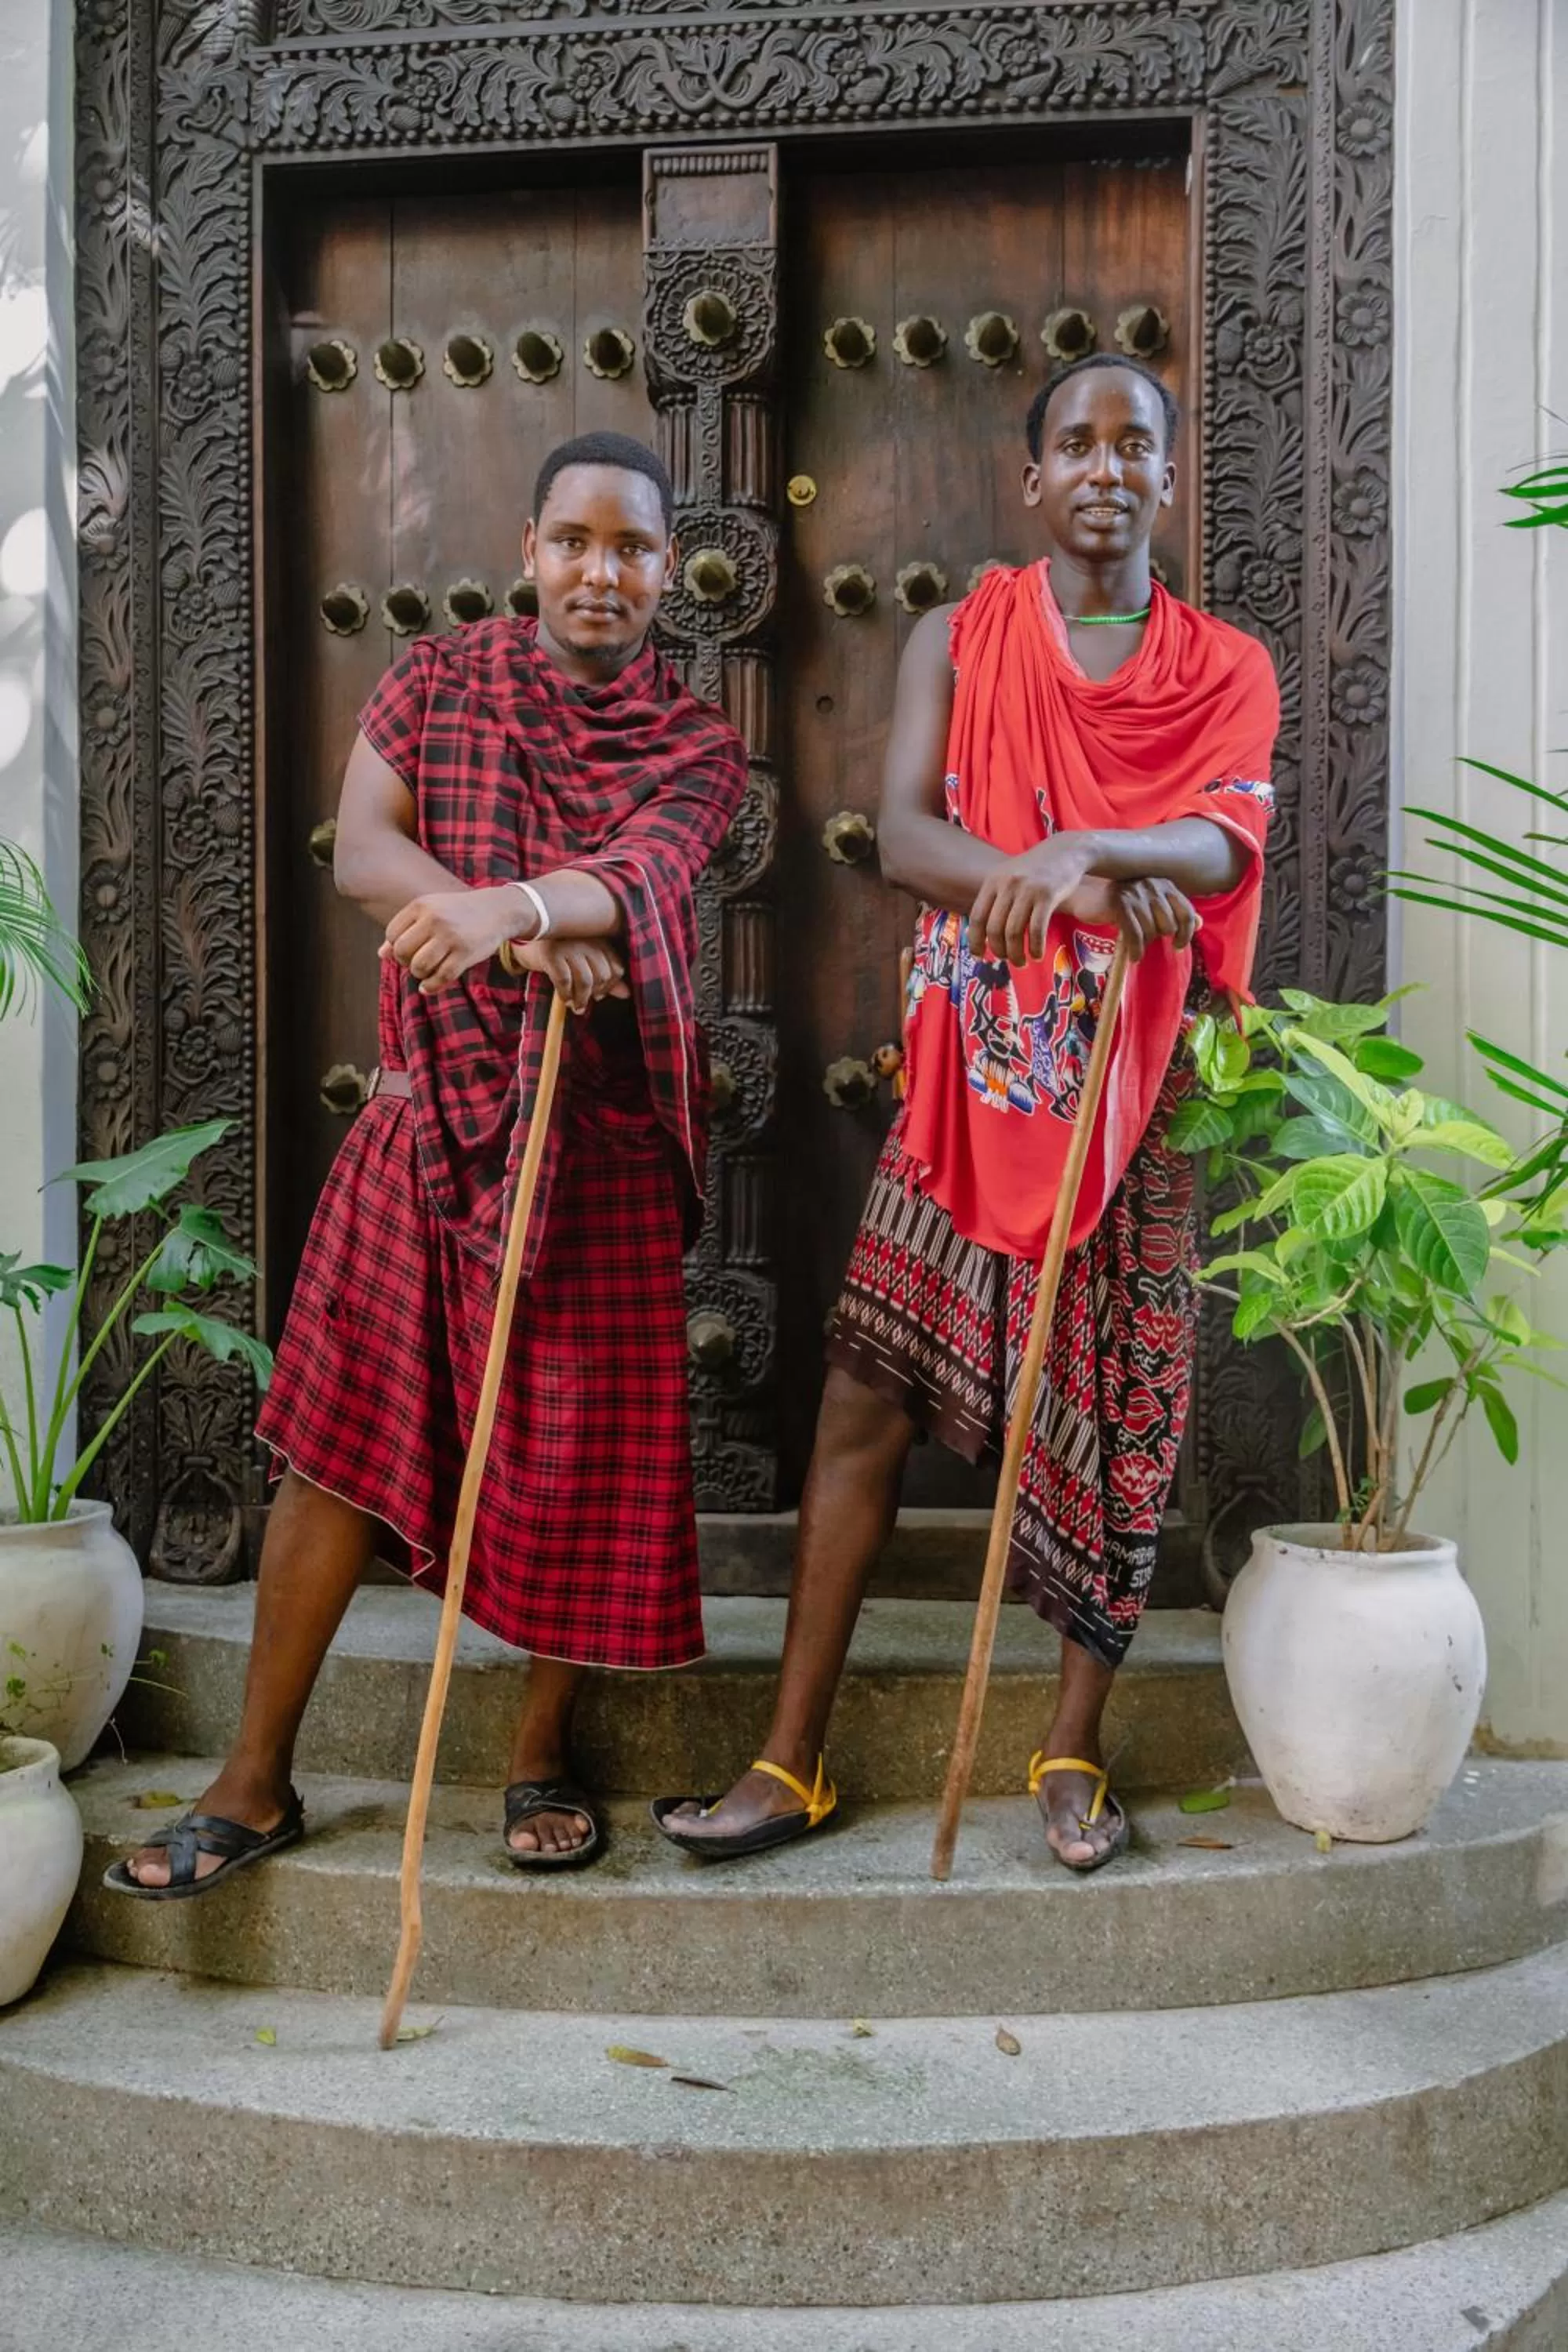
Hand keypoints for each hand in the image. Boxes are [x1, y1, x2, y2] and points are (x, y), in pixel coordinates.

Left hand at [380, 886, 524, 994]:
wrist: (497, 909)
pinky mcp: (466, 953)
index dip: (396, 948)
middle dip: (405, 963)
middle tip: (416, 962)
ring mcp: (451, 936)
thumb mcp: (430, 912)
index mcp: (421, 905)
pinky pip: (441, 977)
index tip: (410, 949)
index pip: (392, 934)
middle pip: (402, 952)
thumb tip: (382, 954)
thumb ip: (405, 929)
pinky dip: (431, 986)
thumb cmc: (458, 912)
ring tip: (426, 971)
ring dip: (419, 974)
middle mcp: (434, 919)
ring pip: (419, 966)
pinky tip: (429, 986)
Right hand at [511, 935, 629, 1014]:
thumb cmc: (559, 952)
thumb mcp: (583, 961)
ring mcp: (569, 946)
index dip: (610, 986)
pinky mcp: (552, 954)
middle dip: (596, 994)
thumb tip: (626, 994)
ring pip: (586, 981)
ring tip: (576, 1006)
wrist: (526, 939)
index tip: (599, 994)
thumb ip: (605, 975)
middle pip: (603, 975)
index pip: (617, 967)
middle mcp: (587, 940)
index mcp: (598, 940)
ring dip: (581, 999)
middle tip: (584, 1001)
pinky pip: (564, 981)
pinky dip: (565, 994)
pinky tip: (563, 998)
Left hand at [968, 835, 1095, 963]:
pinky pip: (1037, 930)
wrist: (1067, 851)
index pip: (977, 916)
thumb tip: (983, 933)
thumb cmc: (1036, 870)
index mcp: (993, 881)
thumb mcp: (1009, 876)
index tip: (978, 956)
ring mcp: (1027, 890)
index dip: (975, 940)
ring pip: (1014, 932)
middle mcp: (1007, 885)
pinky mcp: (1048, 896)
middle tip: (1006, 960)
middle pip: (995, 928)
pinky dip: (1035, 948)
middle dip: (999, 950)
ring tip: (1022, 962)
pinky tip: (1037, 955)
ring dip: (1016, 954)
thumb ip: (996, 899)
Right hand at [1111, 876, 1200, 963]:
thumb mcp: (1152, 905)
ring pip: (1152, 931)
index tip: (1178, 945)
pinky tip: (1133, 957)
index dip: (1186, 933)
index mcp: (1165, 884)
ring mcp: (1137, 893)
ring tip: (1135, 944)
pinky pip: (1135, 935)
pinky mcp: (1121, 903)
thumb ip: (1175, 912)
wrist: (1088, 896)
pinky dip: (1136, 950)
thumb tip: (1199, 923)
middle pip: (1169, 925)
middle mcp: (1153, 885)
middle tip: (1145, 937)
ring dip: (1144, 943)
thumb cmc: (1123, 903)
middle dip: (1158, 936)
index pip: (1187, 913)